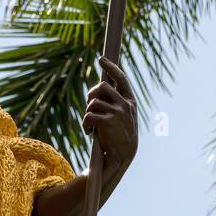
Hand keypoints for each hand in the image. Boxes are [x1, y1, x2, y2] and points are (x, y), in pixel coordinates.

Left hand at [82, 56, 137, 178]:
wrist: (122, 156)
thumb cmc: (120, 136)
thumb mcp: (123, 116)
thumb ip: (115, 102)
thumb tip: (99, 89)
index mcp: (130, 102)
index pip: (121, 79)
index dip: (111, 67)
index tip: (101, 59)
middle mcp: (125, 104)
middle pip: (102, 86)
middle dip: (91, 94)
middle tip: (89, 105)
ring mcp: (118, 113)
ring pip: (93, 102)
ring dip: (87, 112)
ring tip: (89, 124)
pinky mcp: (108, 122)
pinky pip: (89, 115)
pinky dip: (85, 124)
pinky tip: (88, 132)